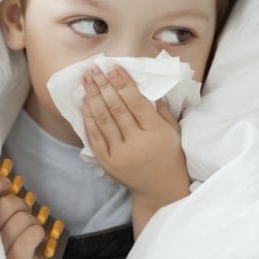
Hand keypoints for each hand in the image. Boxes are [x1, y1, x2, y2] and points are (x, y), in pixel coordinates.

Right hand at [0, 170, 47, 258]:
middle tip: (21, 213)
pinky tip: (36, 238)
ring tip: (27, 229)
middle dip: (20, 204)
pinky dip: (38, 232)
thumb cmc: (4, 245)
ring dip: (31, 220)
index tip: (5, 183)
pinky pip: (32, 235)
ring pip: (22, 219)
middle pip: (6, 205)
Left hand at [81, 65, 189, 236]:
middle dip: (104, 86)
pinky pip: (95, 136)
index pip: (136, 103)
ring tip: (86, 80)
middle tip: (94, 69)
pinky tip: (85, 102)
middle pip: (117, 109)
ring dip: (93, 97)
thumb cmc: (170, 155)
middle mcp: (137, 143)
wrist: (160, 190)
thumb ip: (160, 108)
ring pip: (103, 120)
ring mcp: (120, 154)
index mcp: (156, 133)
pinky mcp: (107, 162)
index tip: (113, 68)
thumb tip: (143, 85)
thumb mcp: (173, 131)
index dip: (123, 84)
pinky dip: (89, 118)